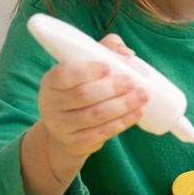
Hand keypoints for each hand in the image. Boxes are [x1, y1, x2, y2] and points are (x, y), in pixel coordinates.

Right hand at [34, 34, 146, 179]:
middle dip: (111, 88)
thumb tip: (125, 53)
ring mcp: (61, 126)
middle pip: (83, 95)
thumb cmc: (81, 91)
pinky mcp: (76, 142)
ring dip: (122, 106)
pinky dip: (122, 122)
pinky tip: (137, 113)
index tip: (108, 67)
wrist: (66, 132)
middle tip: (132, 82)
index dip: (87, 71)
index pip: (64, 74)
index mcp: (51, 82)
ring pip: (95, 115)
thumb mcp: (85, 69)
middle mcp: (51, 104)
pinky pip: (102, 132)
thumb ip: (104, 52)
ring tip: (142, 96)